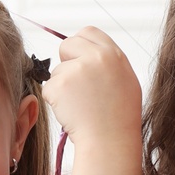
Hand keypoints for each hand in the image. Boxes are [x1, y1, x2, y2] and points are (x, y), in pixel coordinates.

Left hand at [40, 26, 141, 151]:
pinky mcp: (59, 85)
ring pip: (57, 70)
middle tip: (76, 85)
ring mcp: (76, 70)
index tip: (79, 59)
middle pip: (67, 44)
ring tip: (81, 105)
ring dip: (62, 85)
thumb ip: (107, 63)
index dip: (81, 45)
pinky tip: (72, 112)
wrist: (110, 142)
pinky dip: (55, 100)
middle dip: (67, 61)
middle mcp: (96, 57)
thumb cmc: (119, 118)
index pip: (88, 32)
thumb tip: (88, 52)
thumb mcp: (125, 81)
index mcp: (114, 55)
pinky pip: (49, 87)